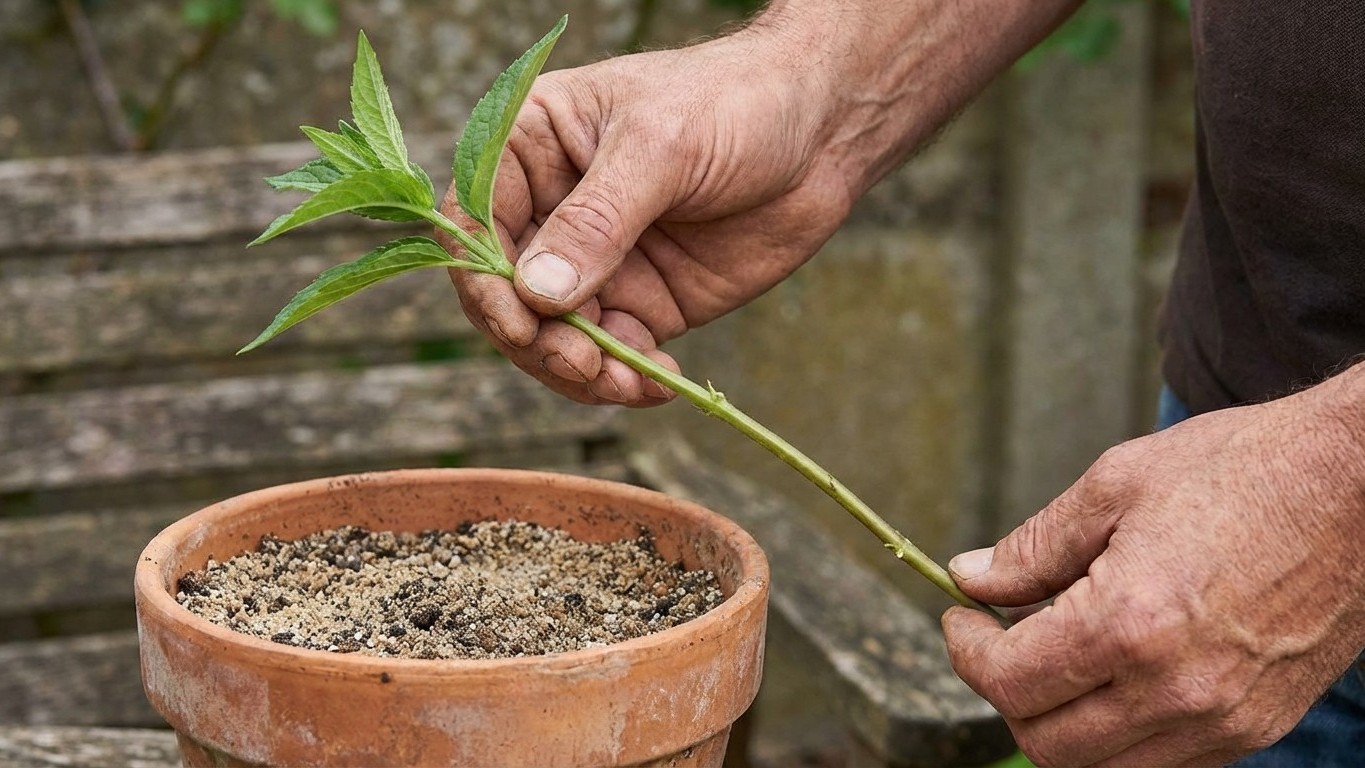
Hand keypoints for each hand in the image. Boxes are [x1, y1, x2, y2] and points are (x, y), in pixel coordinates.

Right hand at [438, 31, 855, 405]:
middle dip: (534, 338)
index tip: (520, 320)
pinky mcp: (642, 303)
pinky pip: (611, 355)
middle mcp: (552, 210)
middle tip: (580, 363)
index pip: (473, 220)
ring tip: (619, 383)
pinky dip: (624, 379)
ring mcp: (596, 261)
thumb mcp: (661, 148)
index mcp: (532, 147)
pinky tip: (656, 383)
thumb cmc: (736, 103)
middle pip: (505, 293)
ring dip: (577, 370)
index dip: (482, 278)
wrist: (825, 131)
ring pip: (553, 336)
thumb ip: (598, 220)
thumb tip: (538, 293)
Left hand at [941, 368, 1364, 766]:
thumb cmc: (1242, 468)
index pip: (1010, 682)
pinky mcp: (1258, 726)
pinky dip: (1119, 734)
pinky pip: (1161, 762)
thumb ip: (1034, 547)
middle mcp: (1176, 690)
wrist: (1360, 484)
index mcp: (1130, 624)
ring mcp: (1223, 719)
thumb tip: (970, 576)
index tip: (960, 617)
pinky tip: (1116, 672)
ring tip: (1057, 653)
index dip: (966, 652)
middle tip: (1000, 636)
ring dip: (1060, 720)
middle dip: (1005, 691)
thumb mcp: (1116, 484)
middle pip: (1045, 743)